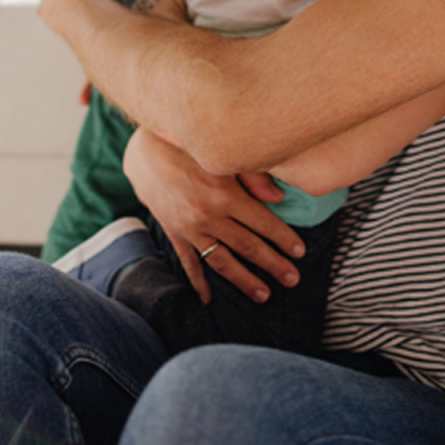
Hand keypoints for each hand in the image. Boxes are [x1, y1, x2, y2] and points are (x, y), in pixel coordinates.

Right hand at [124, 128, 303, 303]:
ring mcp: (189, 228)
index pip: (263, 223)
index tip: (300, 252)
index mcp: (224, 193)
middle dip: (273, 264)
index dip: (284, 239)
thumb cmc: (190, 146)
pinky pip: (189, 262)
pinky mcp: (174, 233)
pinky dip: (199, 281)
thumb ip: (253, 176)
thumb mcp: (223, 155)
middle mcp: (207, 215)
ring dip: (244, 280)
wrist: (143, 151)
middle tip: (293, 279)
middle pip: (247, 246)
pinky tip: (209, 299)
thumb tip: (279, 199)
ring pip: (222, 261)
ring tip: (264, 295)